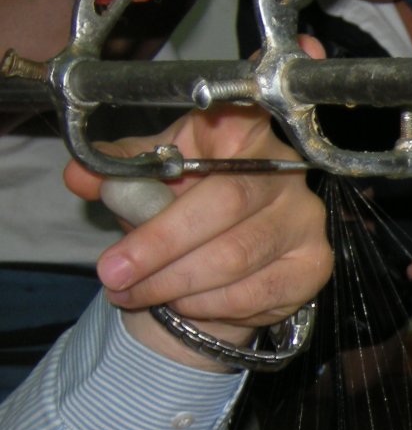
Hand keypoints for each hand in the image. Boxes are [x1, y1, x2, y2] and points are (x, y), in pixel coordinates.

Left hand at [62, 99, 330, 370]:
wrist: (224, 260)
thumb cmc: (187, 206)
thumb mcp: (148, 178)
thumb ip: (117, 172)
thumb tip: (80, 176)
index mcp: (245, 132)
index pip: (223, 125)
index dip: (186, 149)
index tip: (135, 175)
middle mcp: (286, 171)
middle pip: (223, 205)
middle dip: (159, 245)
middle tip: (113, 273)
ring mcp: (306, 220)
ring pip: (235, 257)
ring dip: (175, 283)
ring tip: (133, 293)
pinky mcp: (314, 265)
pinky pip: (255, 292)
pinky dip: (209, 304)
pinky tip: (181, 303)